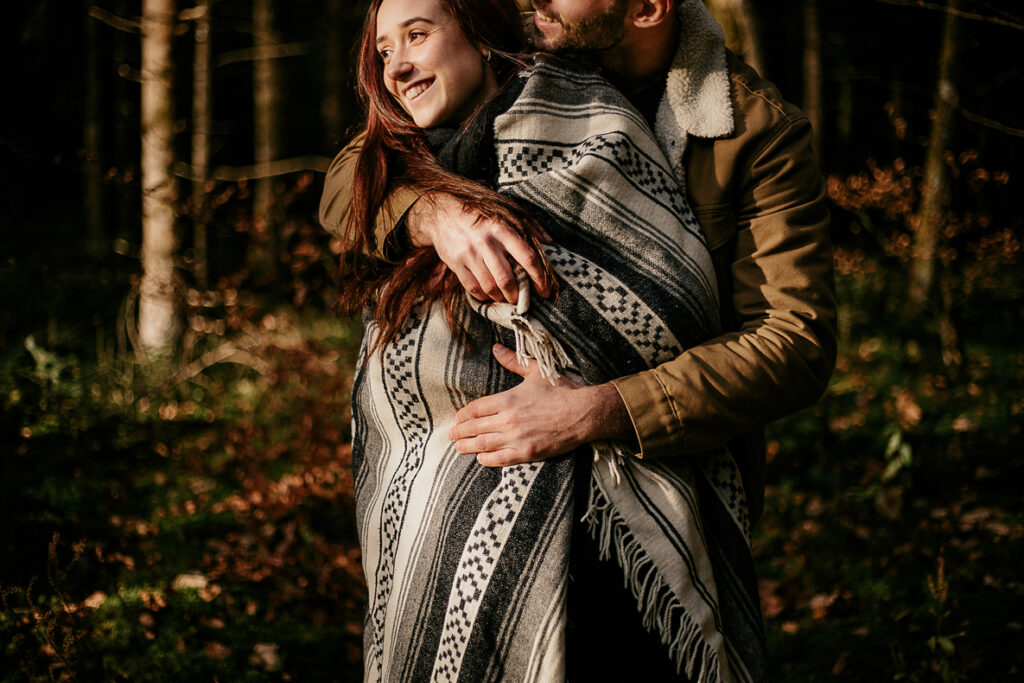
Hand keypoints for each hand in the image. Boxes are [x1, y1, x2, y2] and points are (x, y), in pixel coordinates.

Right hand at [406, 192, 550, 303]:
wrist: (443, 212)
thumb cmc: (479, 214)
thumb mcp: (505, 213)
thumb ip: (529, 226)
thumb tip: (550, 241)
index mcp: (503, 230)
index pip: (527, 258)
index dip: (539, 278)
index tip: (544, 291)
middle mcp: (487, 243)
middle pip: (507, 279)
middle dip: (516, 295)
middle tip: (519, 299)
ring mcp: (470, 254)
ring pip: (490, 287)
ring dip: (500, 298)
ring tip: (505, 298)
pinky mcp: (456, 263)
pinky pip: (473, 288)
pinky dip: (483, 296)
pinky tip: (488, 295)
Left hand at [448, 344, 631, 466]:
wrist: (584, 413)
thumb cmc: (561, 391)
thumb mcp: (535, 371)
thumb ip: (513, 361)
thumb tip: (496, 348)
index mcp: (507, 399)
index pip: (475, 409)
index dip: (463, 415)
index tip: (458, 417)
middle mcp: (508, 420)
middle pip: (474, 428)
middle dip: (459, 432)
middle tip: (451, 435)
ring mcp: (517, 439)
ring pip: (483, 445)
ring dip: (467, 447)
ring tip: (458, 447)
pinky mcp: (527, 453)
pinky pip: (500, 459)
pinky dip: (487, 460)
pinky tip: (480, 458)